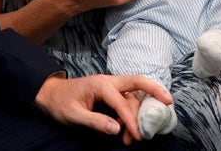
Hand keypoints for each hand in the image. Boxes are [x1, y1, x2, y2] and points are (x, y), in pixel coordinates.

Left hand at [34, 74, 172, 142]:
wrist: (51, 94)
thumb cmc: (61, 103)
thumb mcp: (74, 115)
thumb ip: (95, 121)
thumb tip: (116, 128)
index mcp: (100, 84)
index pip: (121, 101)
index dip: (131, 119)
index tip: (138, 135)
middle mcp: (109, 82)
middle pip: (137, 82)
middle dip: (154, 90)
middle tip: (169, 102)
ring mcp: (111, 87)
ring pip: (133, 96)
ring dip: (138, 114)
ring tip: (134, 137)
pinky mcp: (111, 94)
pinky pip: (127, 101)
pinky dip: (132, 114)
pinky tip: (129, 130)